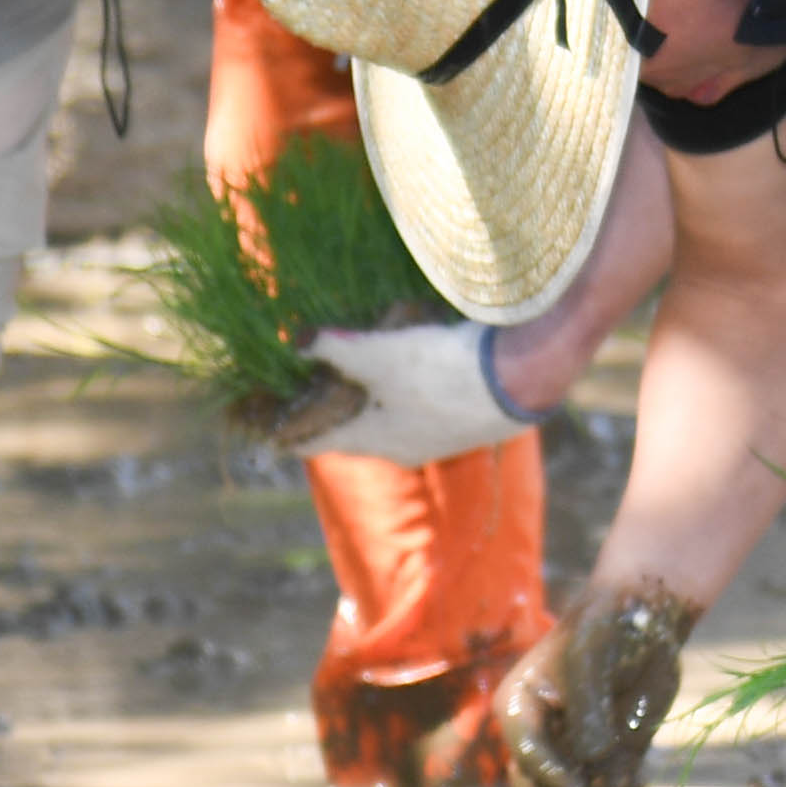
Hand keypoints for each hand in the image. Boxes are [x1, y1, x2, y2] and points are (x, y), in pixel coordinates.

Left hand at [278, 321, 522, 465]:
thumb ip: (332, 347)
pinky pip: (419, 410)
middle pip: (355, 434)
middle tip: (309, 401)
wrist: (517, 377)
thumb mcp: (375, 354)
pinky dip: (402, 396)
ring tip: (356, 385)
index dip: (292, 435)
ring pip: (389, 423)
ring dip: (371, 406)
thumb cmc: (437, 370)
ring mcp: (436, 436)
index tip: (269, 437)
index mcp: (373, 439)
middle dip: (332, 418)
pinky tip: (409, 375)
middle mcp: (402, 447)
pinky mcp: (464, 419)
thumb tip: (295, 339)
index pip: (319, 442)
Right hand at [496, 581, 698, 786]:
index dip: (555, 783)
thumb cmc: (608, 627)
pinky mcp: (604, 764)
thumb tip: (592, 763)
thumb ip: (588, 710)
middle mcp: (538, 740)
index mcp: (519, 709)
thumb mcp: (592, 657)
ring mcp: (571, 756)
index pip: (527, 762)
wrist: (644, 618)